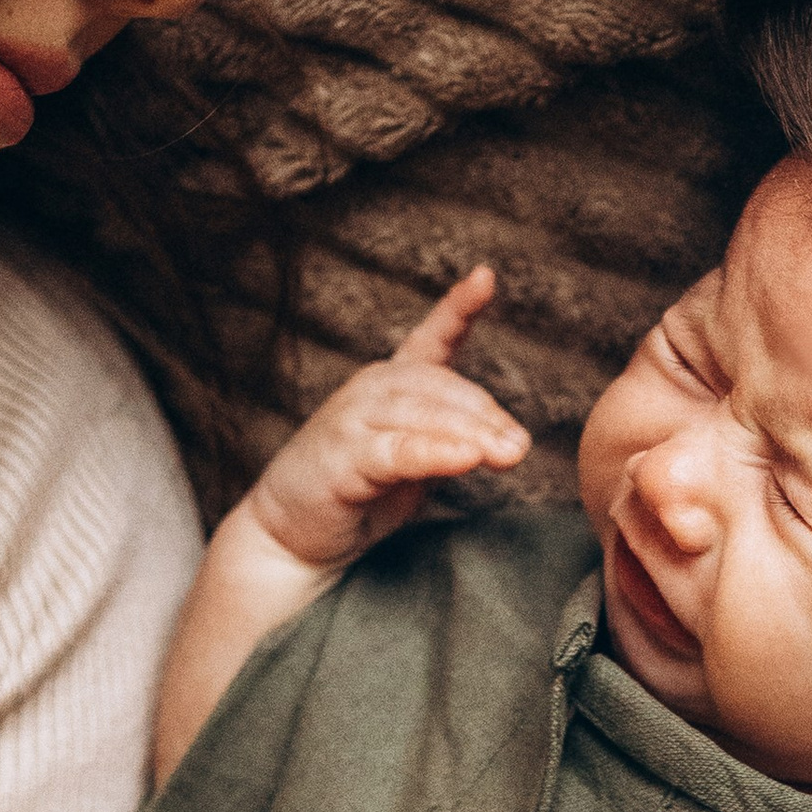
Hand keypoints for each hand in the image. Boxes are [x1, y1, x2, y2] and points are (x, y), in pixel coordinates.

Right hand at [246, 265, 530, 572]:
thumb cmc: (358, 496)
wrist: (290, 534)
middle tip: (521, 447)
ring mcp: (352, 419)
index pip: (430, 338)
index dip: (458, 307)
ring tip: (510, 454)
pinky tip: (469, 457)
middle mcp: (371, 389)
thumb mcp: (414, 462)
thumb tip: (510, 442)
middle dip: (486, 416)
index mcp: (391, 384)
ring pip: (425, 415)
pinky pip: (399, 451)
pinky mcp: (343, 457)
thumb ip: (452, 442)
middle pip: (441, 387)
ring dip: (472, 433)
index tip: (485, 277)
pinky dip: (437, 452)